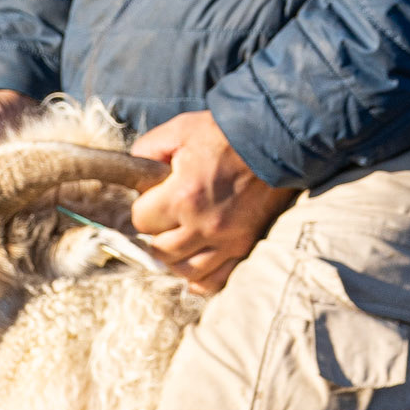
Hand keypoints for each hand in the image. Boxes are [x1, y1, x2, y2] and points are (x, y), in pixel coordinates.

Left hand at [130, 110, 293, 295]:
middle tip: (166, 218)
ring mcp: (228, 240)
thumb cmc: (226, 133)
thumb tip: (134, 172)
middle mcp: (204, 225)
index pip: (141, 221)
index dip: (144, 208)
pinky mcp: (246, 245)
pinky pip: (218, 280)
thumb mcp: (180, 130)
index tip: (154, 198)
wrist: (275, 139)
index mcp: (183, 196)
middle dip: (157, 234)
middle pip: (161, 251)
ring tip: (180, 239)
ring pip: (186, 271)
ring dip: (176, 258)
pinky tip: (197, 261)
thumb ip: (148, 150)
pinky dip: (202, 277)